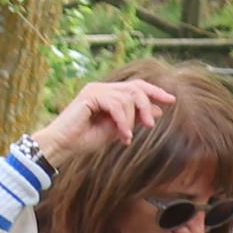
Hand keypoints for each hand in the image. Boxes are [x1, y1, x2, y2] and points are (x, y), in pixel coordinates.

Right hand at [29, 77, 170, 164]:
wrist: (61, 146)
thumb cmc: (84, 140)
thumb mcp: (116, 129)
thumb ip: (134, 118)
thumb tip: (157, 110)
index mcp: (107, 94)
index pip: (135, 86)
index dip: (154, 91)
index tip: (171, 100)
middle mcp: (101, 88)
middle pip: (135, 88)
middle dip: (146, 104)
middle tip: (151, 124)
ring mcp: (94, 90)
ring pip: (127, 97)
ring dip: (131, 119)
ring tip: (126, 136)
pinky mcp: (90, 95)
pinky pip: (116, 104)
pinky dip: (122, 121)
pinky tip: (122, 135)